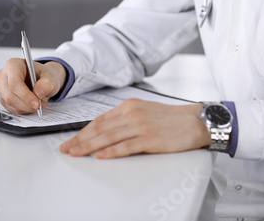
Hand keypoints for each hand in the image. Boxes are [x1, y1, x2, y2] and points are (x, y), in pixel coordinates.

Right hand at [0, 58, 65, 114]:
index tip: (37, 103)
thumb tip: (39, 93)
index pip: (14, 83)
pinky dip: (23, 110)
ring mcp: (1, 87)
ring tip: (37, 103)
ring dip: (25, 108)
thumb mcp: (50, 76)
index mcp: (13, 64)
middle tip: (39, 106)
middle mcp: (3, 75)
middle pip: (10, 95)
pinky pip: (10, 108)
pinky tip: (30, 104)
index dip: (25, 96)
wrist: (41, 79)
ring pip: (10, 103)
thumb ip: (47, 83)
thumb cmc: (43, 75)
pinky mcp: (2, 98)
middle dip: (26, 104)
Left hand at [60, 99, 209, 158]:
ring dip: (89, 146)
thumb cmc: (171, 119)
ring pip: (108, 137)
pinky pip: (126, 146)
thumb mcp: (145, 112)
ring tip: (76, 154)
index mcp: (129, 106)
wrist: (196, 121)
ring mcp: (141, 126)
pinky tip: (100, 156)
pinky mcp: (150, 139)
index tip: (72, 140)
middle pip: (100, 129)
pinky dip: (111, 151)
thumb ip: (125, 119)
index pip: (100, 120)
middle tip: (67, 149)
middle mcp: (132, 114)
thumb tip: (105, 132)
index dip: (83, 131)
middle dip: (80, 140)